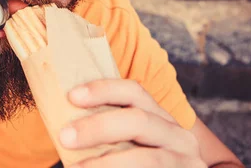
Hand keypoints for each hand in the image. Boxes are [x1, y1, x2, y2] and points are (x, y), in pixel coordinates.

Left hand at [60, 79, 205, 167]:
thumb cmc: (138, 166)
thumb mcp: (129, 145)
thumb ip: (109, 135)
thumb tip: (66, 128)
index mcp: (159, 118)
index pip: (133, 92)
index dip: (103, 90)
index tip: (72, 96)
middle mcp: (177, 135)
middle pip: (138, 120)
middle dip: (98, 127)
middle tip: (65, 137)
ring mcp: (185, 161)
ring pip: (147, 159)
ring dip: (106, 164)